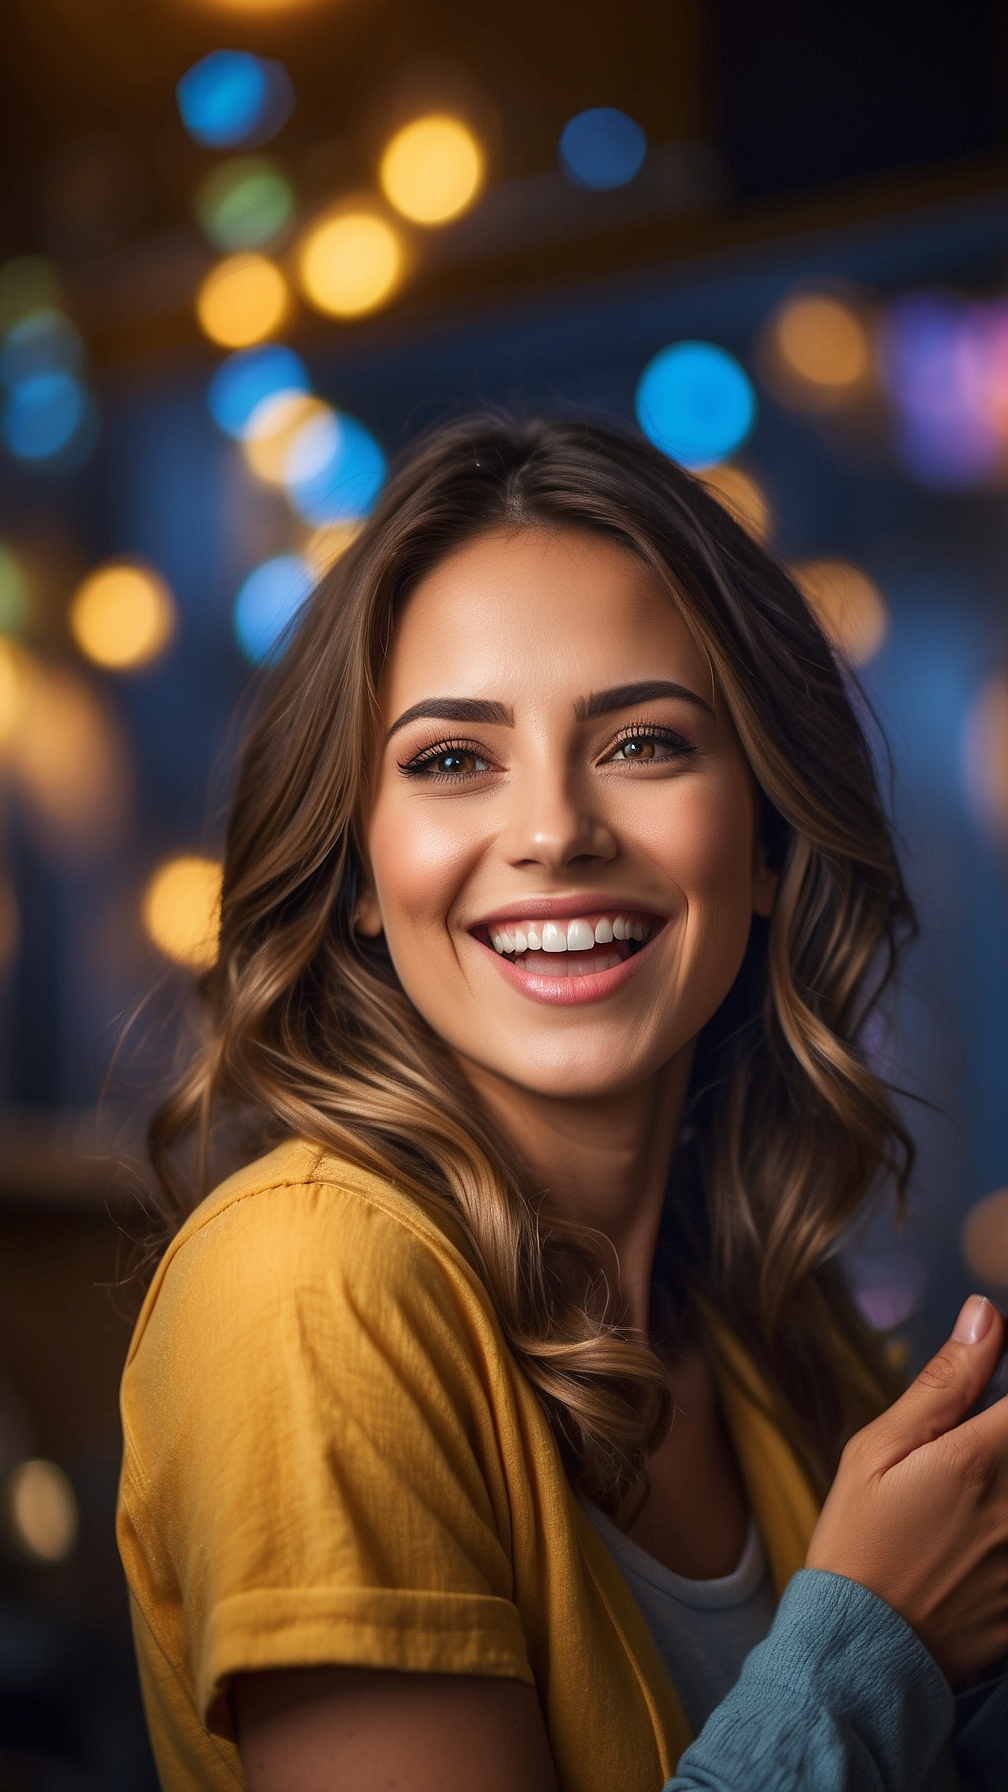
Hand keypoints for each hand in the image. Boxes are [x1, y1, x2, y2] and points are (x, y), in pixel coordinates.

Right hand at [806, 1294, 1007, 1687]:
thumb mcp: (877, 1451)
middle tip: (964, 1457)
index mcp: (979, 1459)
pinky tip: (973, 1534)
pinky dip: (1004, 1528)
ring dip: (1001, 1483)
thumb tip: (987, 1315)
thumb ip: (943, 1384)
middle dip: (1002, 1436)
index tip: (993, 1400)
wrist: (861, 1651)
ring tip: (960, 1498)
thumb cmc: (858, 1539)